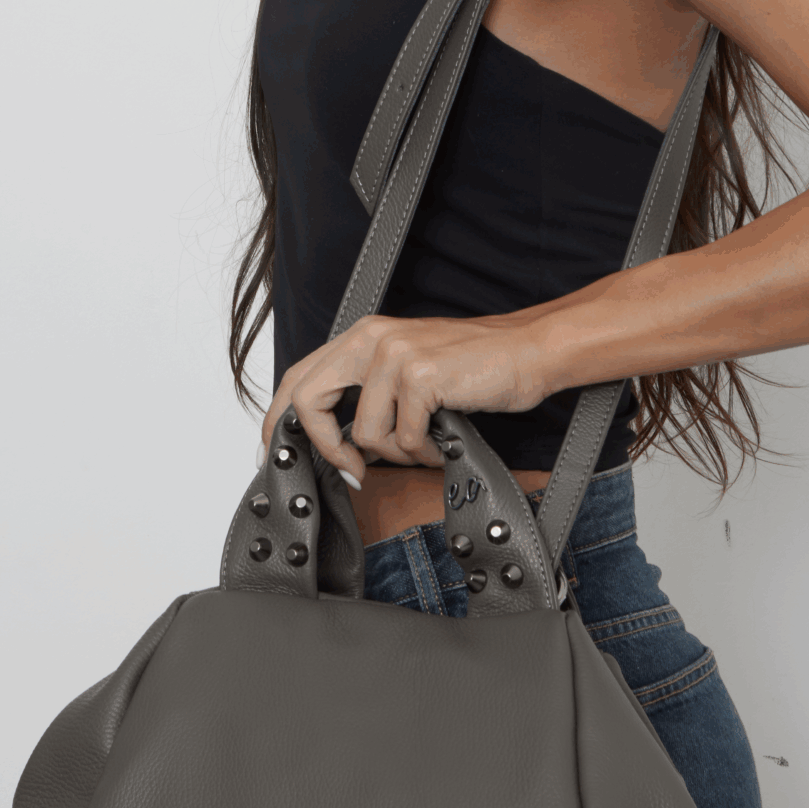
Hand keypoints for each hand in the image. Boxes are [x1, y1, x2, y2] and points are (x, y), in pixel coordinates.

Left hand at [261, 312, 551, 485]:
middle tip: (351, 471)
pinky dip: (427, 452)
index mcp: (363, 336)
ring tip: (426, 443)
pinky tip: (446, 438)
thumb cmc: (475, 365)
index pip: (300, 375)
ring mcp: (395, 356)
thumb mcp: (408, 370)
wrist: (528, 352)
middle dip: (325, 446)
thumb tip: (337, 444)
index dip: (281, 418)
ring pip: (365, 433)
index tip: (281, 452)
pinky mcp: (420, 377)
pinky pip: (405, 440)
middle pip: (309, 399)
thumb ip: (368, 394)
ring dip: (398, 453)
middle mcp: (372, 339)